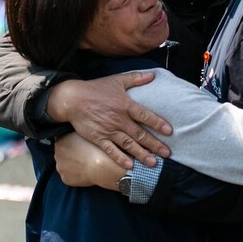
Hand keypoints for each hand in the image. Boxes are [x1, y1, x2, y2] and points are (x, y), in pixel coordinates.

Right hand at [46, 73, 171, 169]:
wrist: (73, 99)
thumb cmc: (96, 88)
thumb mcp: (117, 80)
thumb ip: (136, 78)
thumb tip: (153, 75)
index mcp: (125, 105)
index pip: (145, 115)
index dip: (158, 123)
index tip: (169, 132)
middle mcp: (119, 119)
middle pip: (140, 134)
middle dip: (155, 144)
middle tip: (167, 153)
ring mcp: (109, 130)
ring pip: (128, 145)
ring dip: (142, 154)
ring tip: (153, 163)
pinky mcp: (98, 138)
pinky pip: (111, 150)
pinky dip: (120, 158)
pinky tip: (130, 166)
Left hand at [54, 133, 123, 190]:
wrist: (102, 166)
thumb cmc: (95, 148)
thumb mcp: (84, 133)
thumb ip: (74, 132)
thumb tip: (72, 132)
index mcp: (60, 141)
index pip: (62, 140)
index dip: (71, 142)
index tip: (78, 145)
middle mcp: (57, 154)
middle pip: (62, 153)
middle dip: (70, 154)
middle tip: (83, 154)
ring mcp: (60, 168)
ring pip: (65, 165)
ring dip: (72, 164)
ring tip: (84, 163)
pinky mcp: (65, 179)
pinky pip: (69, 176)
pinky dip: (75, 174)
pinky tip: (84, 171)